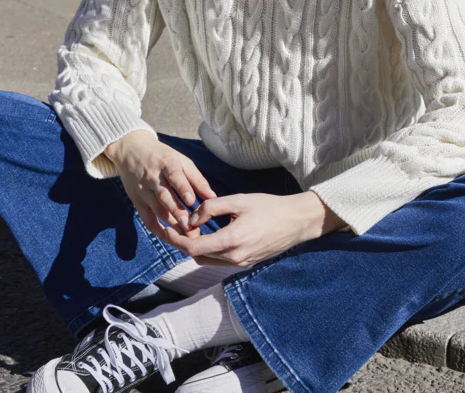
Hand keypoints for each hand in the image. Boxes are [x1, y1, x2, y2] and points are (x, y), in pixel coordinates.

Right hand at [105, 131, 215, 250]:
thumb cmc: (163, 157)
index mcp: (167, 163)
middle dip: (178, 213)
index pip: (174, 176)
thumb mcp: (181, 161)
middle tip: (192, 228)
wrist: (132, 151)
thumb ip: (197, 179)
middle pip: (165, 197)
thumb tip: (213, 196)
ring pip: (157, 210)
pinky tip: (171, 237)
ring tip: (187, 236)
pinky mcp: (137, 201)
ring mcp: (143, 190)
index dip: (183, 189)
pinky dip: (158, 230)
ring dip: (172, 224)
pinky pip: (147, 218)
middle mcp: (152, 177)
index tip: (192, 201)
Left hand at [180, 191, 345, 267]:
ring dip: (196, 248)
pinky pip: (220, 261)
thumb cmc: (270, 207)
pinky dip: (210, 250)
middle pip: (197, 256)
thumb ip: (212, 207)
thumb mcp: (239, 200)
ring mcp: (242, 263)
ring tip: (191, 231)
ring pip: (208, 260)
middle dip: (183, 243)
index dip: (176, 239)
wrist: (297, 222)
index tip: (167, 228)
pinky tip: (208, 236)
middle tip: (175, 227)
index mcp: (232, 240)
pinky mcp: (247, 263)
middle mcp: (235, 257)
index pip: (193, 247)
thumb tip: (192, 216)